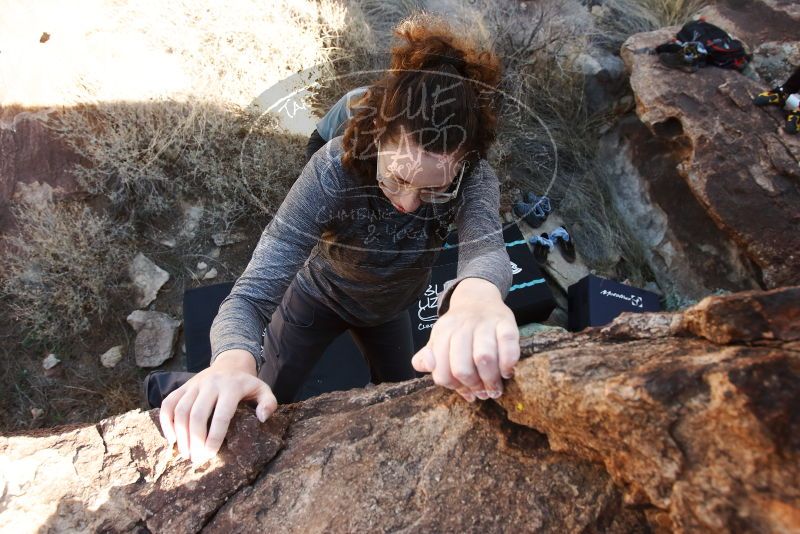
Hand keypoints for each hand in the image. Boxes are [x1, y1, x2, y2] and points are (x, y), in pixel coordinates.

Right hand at [158, 349, 277, 464]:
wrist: (231, 363)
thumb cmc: (247, 384)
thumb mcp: (263, 390)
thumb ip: (269, 403)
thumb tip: (262, 419)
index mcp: (232, 387)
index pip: (220, 415)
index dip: (214, 437)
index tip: (210, 455)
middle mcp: (211, 384)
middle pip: (196, 415)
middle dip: (195, 440)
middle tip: (197, 459)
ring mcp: (194, 385)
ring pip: (180, 411)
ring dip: (180, 435)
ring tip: (186, 454)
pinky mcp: (183, 386)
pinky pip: (168, 403)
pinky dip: (166, 422)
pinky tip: (172, 439)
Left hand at [411, 278, 519, 401]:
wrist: (477, 298)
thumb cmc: (457, 328)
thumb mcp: (437, 340)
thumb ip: (425, 359)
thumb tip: (429, 367)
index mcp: (442, 334)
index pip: (441, 372)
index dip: (454, 387)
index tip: (467, 391)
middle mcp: (461, 327)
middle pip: (462, 367)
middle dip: (473, 385)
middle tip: (484, 392)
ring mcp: (484, 323)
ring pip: (484, 357)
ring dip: (491, 379)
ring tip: (495, 387)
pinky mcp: (505, 321)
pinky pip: (508, 344)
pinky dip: (508, 363)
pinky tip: (507, 371)